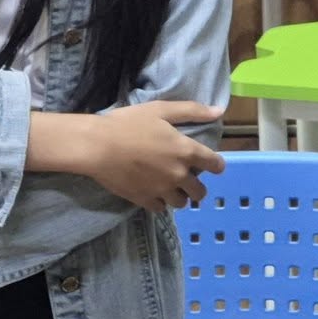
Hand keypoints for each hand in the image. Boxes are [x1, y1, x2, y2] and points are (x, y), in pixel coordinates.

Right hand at [77, 101, 226, 211]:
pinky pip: (161, 208)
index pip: (215, 165)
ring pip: (182, 203)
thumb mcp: (161, 110)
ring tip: (169, 186)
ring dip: (179, 195)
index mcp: (186, 151)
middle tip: (187, 177)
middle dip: (197, 185)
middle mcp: (179, 174)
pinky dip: (160, 202)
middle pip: (200, 192)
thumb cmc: (129, 123)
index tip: (211, 164)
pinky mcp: (145, 201)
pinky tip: (153, 191)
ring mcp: (162, 190)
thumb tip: (219, 111)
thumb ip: (192, 111)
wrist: (98, 146)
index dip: (216, 165)